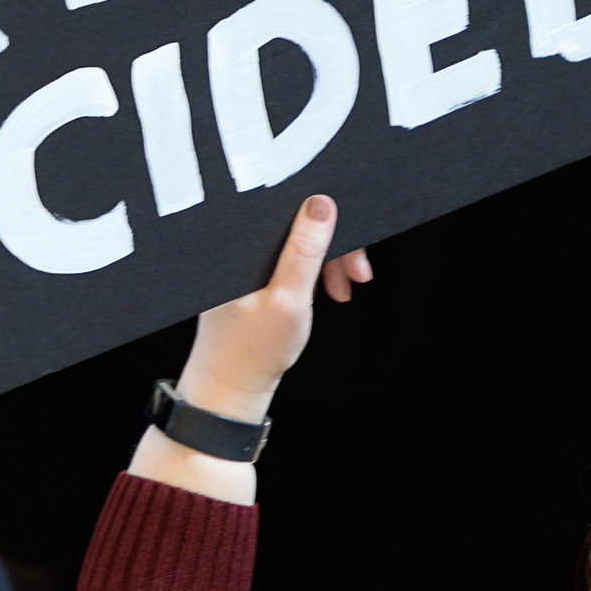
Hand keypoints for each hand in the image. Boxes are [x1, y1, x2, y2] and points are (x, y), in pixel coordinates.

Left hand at [177, 195, 367, 423]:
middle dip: (334, 246)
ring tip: (344, 289)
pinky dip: (313, 271)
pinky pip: (288, 256)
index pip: (287, 209)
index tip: (354, 241)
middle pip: (296, 224)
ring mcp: (244, 259)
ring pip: (298, 241)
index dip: (326, 219)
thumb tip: (320, 203)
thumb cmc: (255, 350)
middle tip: (358, 273)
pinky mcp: (251, 272)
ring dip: (328, 261)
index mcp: (238, 245)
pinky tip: (327, 288)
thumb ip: (304, 252)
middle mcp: (237, 245)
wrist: (232, 387)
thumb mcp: (288, 300)